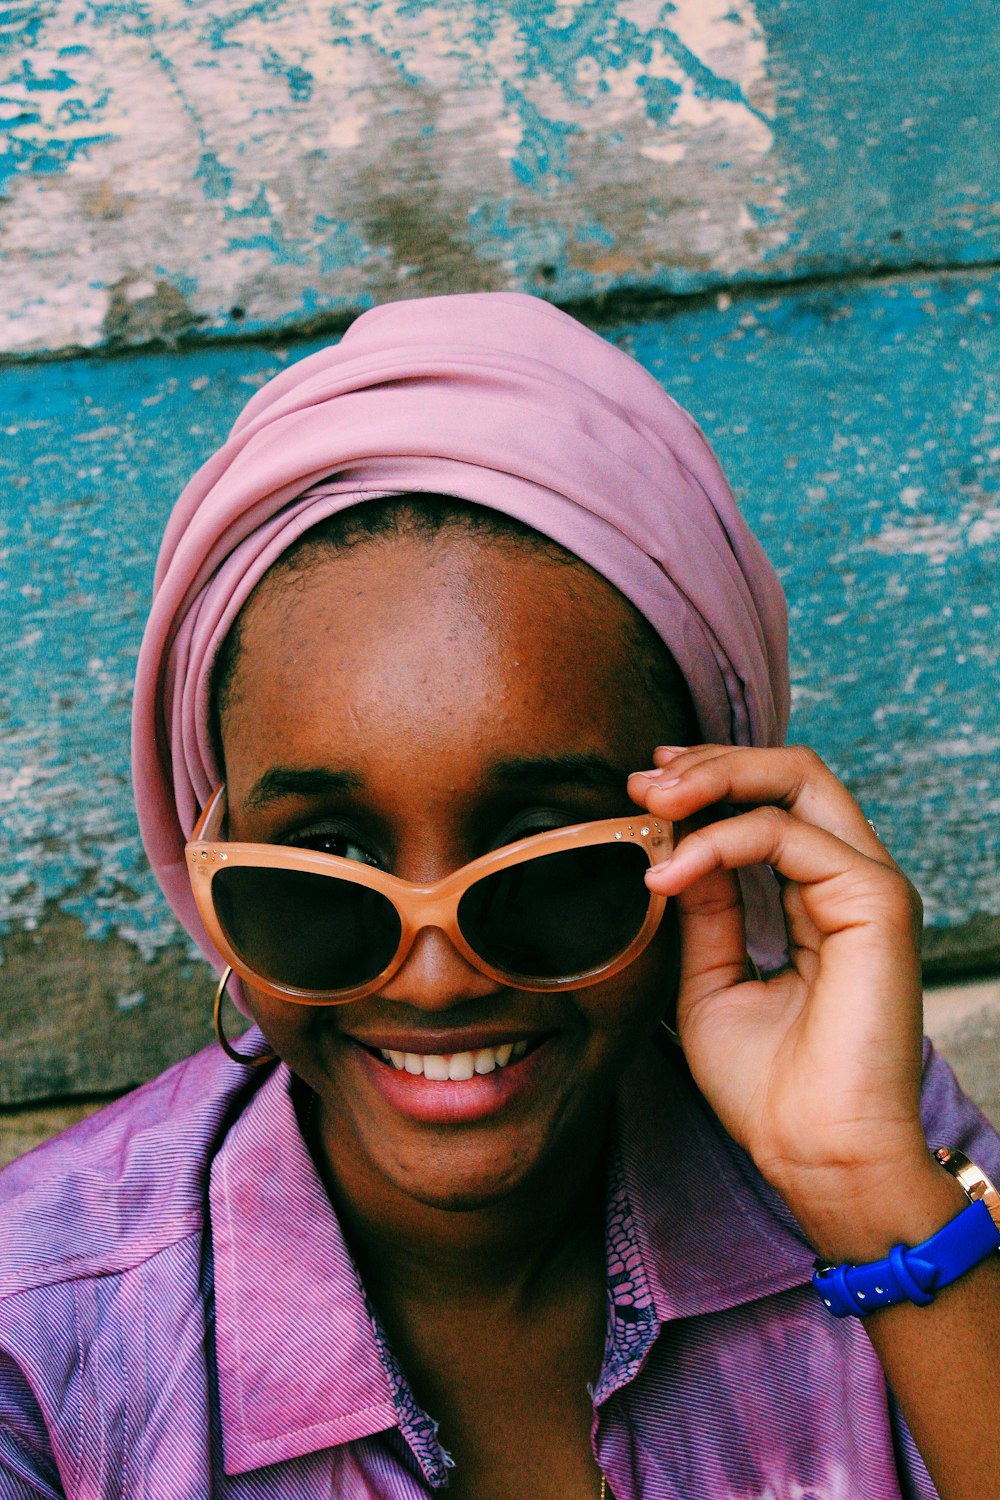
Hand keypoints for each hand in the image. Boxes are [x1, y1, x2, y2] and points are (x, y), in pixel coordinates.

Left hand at [627, 745, 948, 1258]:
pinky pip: (786, 836)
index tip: (642, 791)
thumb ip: (702, 910)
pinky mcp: (876, 902)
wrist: (812, 1155)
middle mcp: (850, 880)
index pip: (772, 803)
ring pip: (798, 780)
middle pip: (791, 772)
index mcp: (819, 897)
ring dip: (715, 779)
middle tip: (644, 783)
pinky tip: (672, 871)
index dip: (709, 782)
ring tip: (652, 805)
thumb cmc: (766, 1088)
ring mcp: (869, 885)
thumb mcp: (709, 981)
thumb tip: (671, 845)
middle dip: (711, 764)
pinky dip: (720, 841)